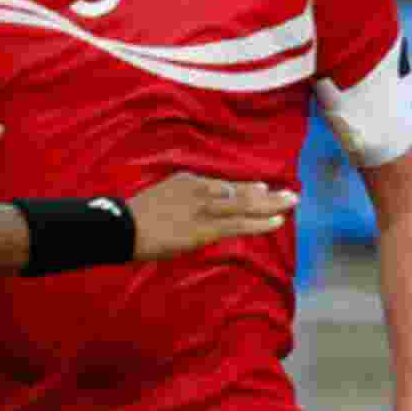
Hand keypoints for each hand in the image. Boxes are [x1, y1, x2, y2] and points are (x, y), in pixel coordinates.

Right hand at [127, 174, 296, 260]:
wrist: (119, 227)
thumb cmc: (132, 219)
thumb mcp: (157, 200)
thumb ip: (177, 202)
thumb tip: (185, 213)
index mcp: (188, 181)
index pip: (224, 186)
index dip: (246, 188)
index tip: (263, 188)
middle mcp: (200, 190)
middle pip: (240, 191)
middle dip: (266, 193)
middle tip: (290, 193)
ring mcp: (203, 209)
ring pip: (245, 205)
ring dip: (271, 204)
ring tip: (292, 201)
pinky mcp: (204, 228)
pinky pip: (239, 224)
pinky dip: (260, 223)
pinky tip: (277, 221)